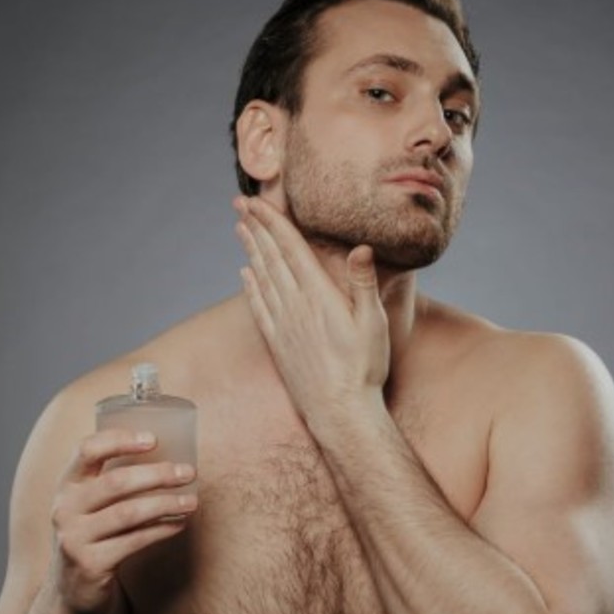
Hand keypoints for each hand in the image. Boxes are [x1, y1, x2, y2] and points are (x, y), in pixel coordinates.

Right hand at [41, 429, 197, 613]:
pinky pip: (134, 541)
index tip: (153, 439)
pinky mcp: (90, 564)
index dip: (120, 440)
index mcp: (67, 484)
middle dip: (157, 475)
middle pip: (115, 482)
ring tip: (191, 501)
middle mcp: (65, 508)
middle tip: (188, 472)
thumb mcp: (92, 503)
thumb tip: (170, 456)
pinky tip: (179, 523)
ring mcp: (74, 538)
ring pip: (128, 513)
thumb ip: (116, 479)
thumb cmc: (94, 532)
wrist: (74, 584)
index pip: (87, 450)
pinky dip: (161, 530)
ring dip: (166, 504)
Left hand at [233, 195, 389, 420]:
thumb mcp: (373, 323)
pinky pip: (258, 306)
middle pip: (270, 257)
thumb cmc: (364, 369)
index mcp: (318, 295)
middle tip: (240, 204)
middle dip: (255, 227)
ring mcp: (283, 324)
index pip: (290, 248)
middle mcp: (295, 306)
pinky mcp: (278, 343)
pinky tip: (244, 274)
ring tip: (241, 229)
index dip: (272, 221)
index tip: (256, 201)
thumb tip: (361, 247)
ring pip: (261, 277)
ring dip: (250, 250)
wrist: (340, 412)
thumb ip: (363, 283)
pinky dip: (249, 286)